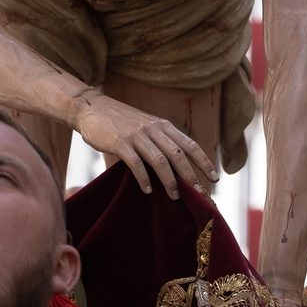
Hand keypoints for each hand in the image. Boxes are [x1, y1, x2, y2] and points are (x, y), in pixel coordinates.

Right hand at [73, 93, 216, 199]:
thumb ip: (159, 142)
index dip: (204, 162)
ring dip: (169, 181)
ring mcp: (137, 135)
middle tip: (199, 193)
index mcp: (163, 126)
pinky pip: (136, 163)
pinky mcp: (120, 142)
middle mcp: (153, 129)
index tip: (215, 178)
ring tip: (174, 197)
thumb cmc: (119, 122)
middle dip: (191, 176)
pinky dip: (144, 178)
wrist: (91, 109)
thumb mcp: (145, 127)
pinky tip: (148, 190)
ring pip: (160, 160)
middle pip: (178, 155)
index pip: (190, 144)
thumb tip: (175, 168)